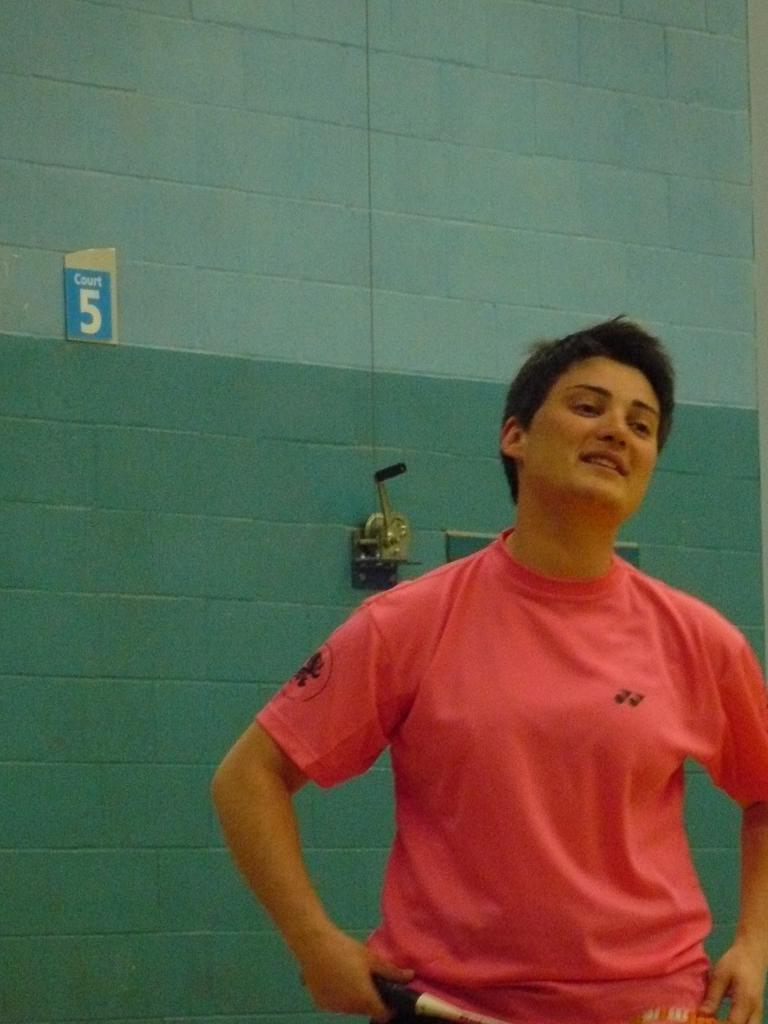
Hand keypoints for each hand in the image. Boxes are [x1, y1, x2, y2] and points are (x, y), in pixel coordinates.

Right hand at [295, 923, 413, 1020]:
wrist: (314, 945)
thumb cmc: (345, 949)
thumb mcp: (371, 958)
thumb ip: (391, 971)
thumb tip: (411, 976)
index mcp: (365, 1000)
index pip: (383, 1015)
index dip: (388, 1007)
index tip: (388, 995)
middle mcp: (349, 1009)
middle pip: (365, 1010)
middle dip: (369, 998)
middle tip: (366, 978)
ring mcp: (333, 1008)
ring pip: (349, 1007)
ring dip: (353, 998)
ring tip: (349, 974)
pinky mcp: (320, 1004)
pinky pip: (335, 1004)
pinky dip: (338, 996)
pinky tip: (335, 977)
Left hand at [700, 940, 767, 1023]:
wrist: (753, 952)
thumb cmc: (736, 961)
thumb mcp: (720, 975)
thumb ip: (712, 996)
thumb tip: (701, 1014)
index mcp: (746, 1001)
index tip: (703, 1022)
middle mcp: (755, 1011)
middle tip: (710, 1022)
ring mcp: (758, 1012)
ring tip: (714, 1020)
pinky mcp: (757, 1011)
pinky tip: (722, 1019)